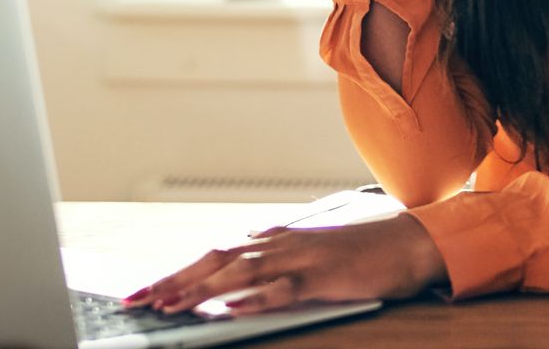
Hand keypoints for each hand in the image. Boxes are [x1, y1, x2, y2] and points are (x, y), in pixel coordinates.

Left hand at [124, 214, 446, 315]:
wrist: (410, 242)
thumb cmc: (363, 252)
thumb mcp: (310, 255)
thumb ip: (275, 261)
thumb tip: (238, 269)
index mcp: (276, 241)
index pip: (215, 255)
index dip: (177, 273)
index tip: (145, 292)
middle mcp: (282, 244)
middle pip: (216, 259)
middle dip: (174, 280)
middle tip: (137, 301)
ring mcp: (302, 259)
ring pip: (241, 273)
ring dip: (202, 289)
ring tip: (169, 305)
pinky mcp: (324, 277)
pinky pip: (284, 289)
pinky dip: (256, 298)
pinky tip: (232, 307)